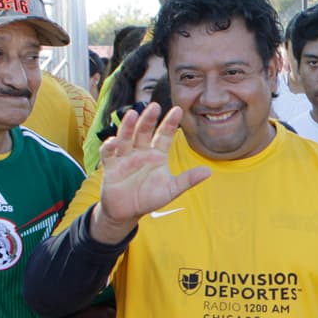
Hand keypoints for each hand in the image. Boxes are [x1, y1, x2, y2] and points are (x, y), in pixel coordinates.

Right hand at [94, 103, 210, 240]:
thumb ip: (187, 180)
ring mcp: (125, 158)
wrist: (128, 211)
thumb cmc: (150, 198)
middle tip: (154, 106)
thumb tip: (208, 172)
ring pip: (126, 138)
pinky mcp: (111, 166)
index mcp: (157, 155)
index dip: (170, 123)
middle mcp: (141, 152)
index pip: (164, 135)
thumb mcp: (171, 190)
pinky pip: (109, 154)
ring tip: (132, 115)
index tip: (178, 110)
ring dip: (128, 127)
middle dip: (148, 119)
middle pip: (144, 132)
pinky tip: (114, 142)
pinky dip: (110, 147)